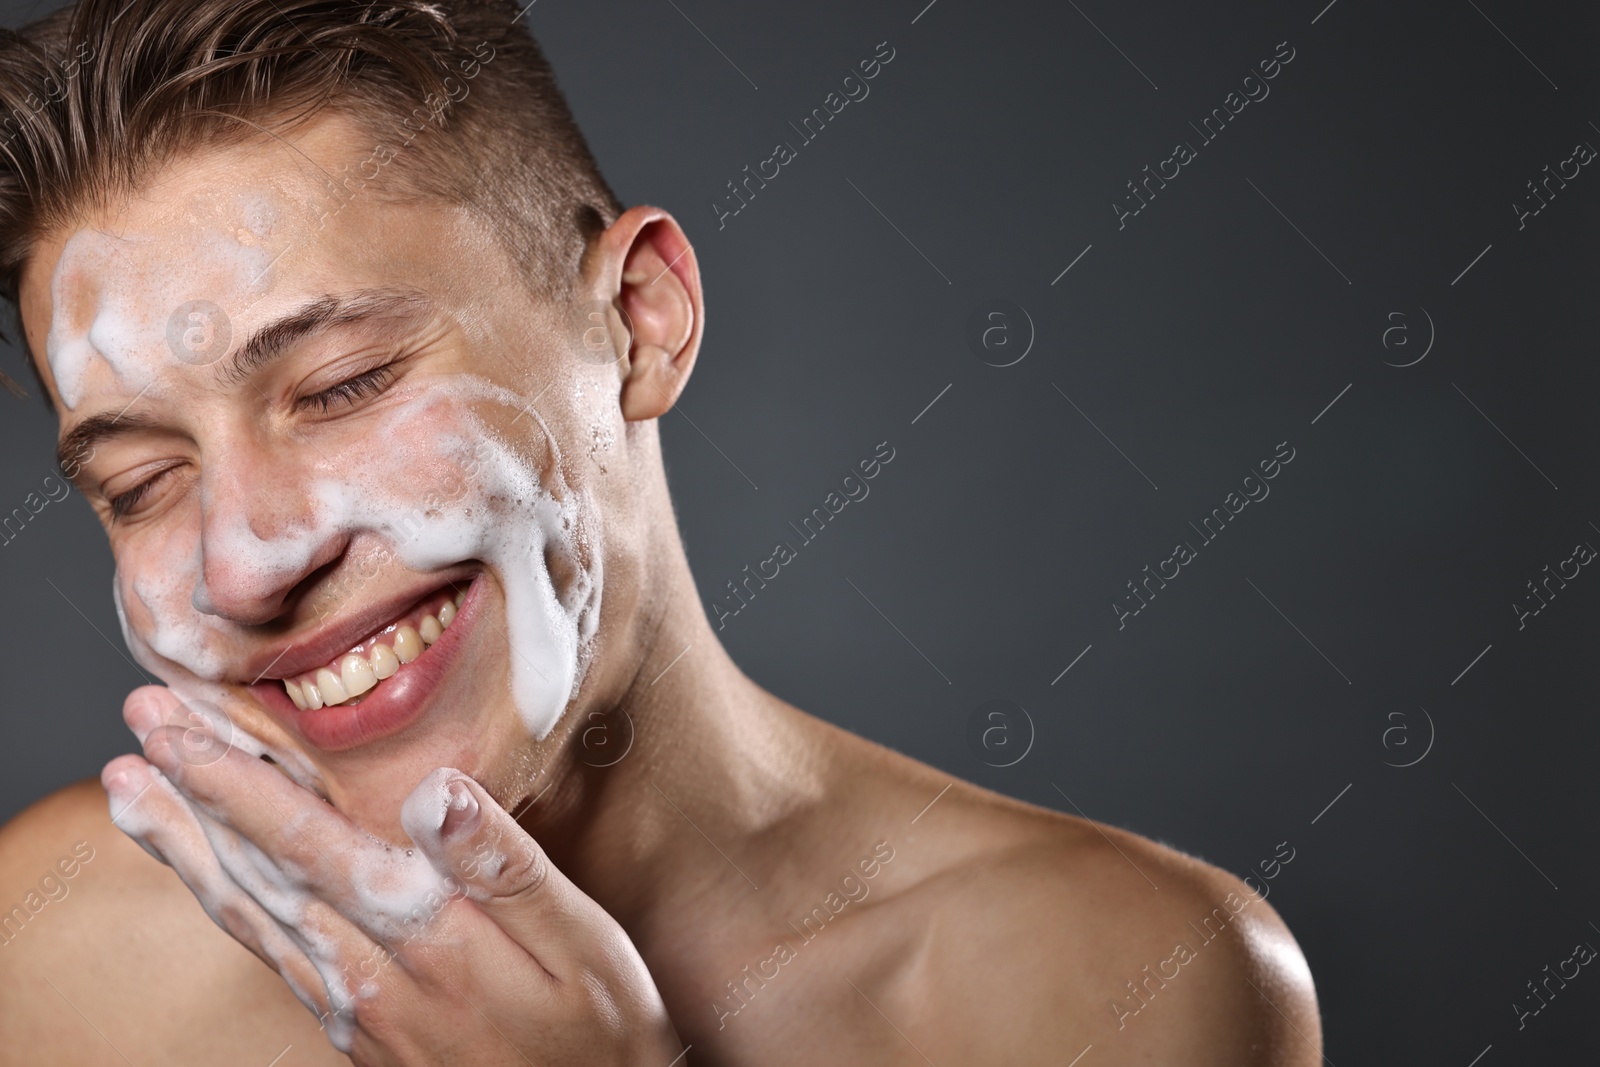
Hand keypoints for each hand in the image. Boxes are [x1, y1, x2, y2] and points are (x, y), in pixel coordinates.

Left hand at [103, 686, 683, 1065]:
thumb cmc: (603, 1033)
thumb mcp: (583, 946)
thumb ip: (507, 868)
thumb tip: (436, 791)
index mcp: (426, 942)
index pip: (310, 846)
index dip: (236, 786)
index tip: (177, 729)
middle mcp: (373, 980)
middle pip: (258, 881)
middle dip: (189, 804)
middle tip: (134, 734)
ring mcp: (360, 1014)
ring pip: (253, 922)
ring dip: (188, 854)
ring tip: (136, 801)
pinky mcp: (364, 1035)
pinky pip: (277, 957)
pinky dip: (232, 906)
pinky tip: (219, 885)